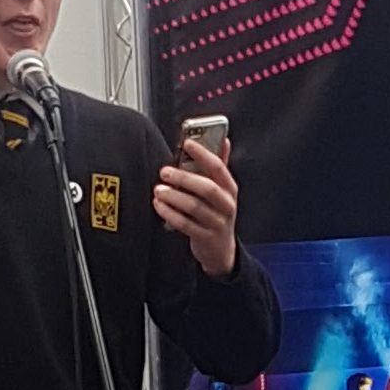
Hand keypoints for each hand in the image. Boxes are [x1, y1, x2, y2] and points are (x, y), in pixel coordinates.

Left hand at [152, 134, 238, 279]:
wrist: (221, 250)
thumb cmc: (218, 214)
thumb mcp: (223, 191)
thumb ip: (219, 167)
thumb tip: (224, 140)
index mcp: (230, 189)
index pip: (218, 167)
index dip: (203, 154)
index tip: (187, 143)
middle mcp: (226, 204)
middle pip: (206, 188)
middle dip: (184, 178)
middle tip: (165, 172)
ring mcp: (217, 222)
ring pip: (195, 206)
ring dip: (174, 196)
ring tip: (159, 190)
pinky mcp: (205, 237)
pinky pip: (185, 224)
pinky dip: (170, 214)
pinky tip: (159, 205)